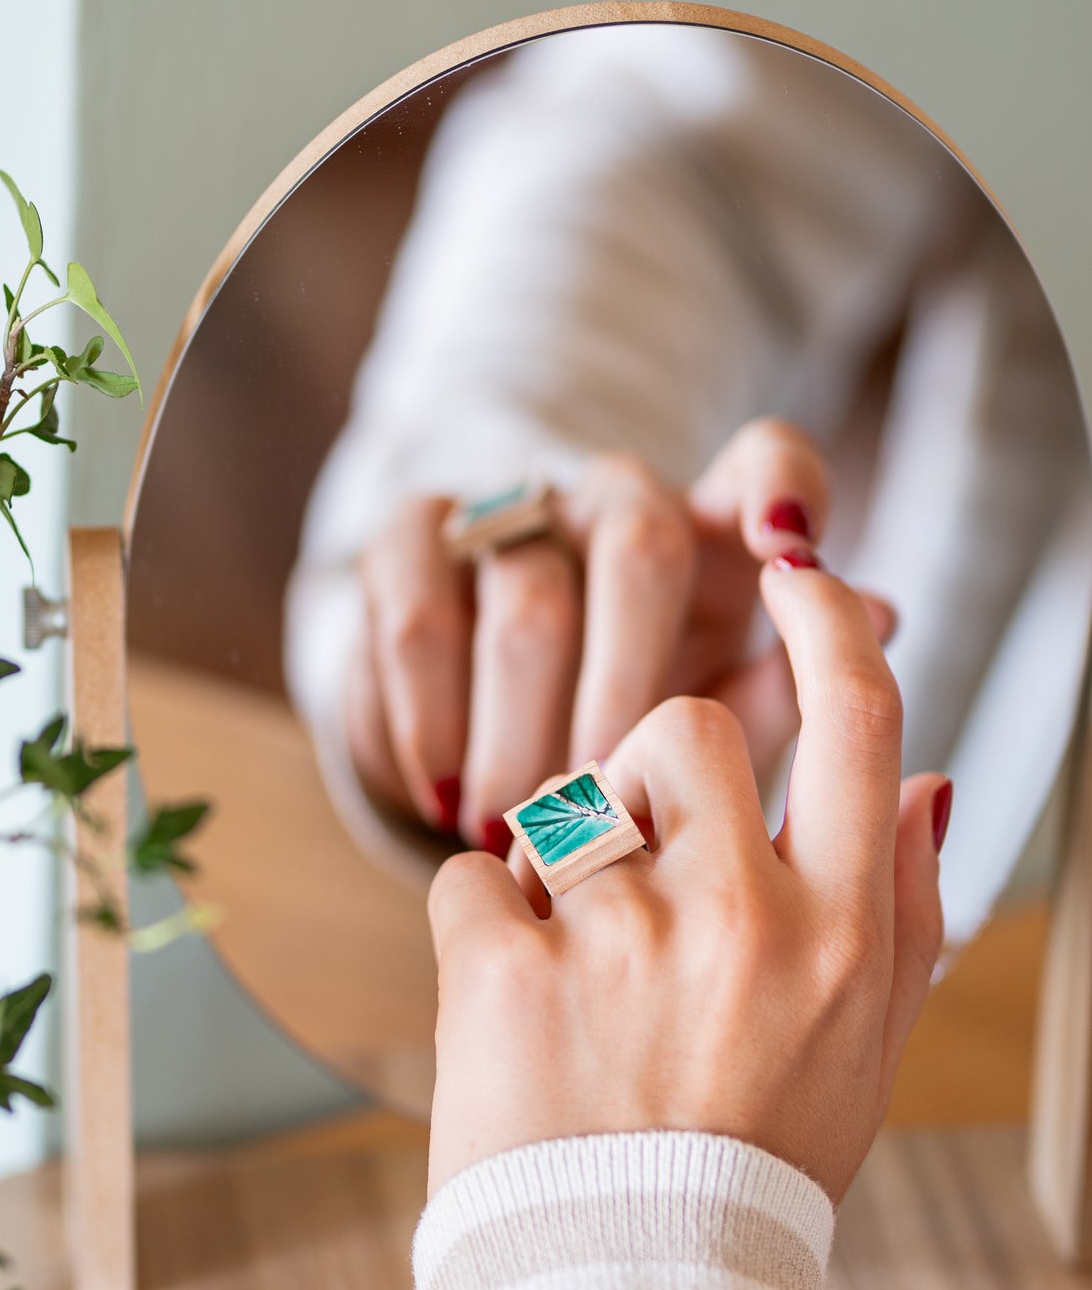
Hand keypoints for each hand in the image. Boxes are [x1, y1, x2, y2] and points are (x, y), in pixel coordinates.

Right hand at [345, 419, 894, 854]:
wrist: (473, 736)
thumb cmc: (621, 746)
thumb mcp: (705, 731)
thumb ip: (784, 690)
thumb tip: (881, 614)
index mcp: (713, 534)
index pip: (766, 460)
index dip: (781, 487)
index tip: (788, 550)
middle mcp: (615, 500)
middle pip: (640, 545)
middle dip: (626, 684)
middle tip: (599, 793)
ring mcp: (513, 514)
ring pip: (524, 597)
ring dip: (517, 731)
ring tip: (509, 830)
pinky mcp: (409, 542)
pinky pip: (416, 622)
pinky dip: (428, 723)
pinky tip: (438, 795)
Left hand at [426, 560, 948, 1202]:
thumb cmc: (752, 1171)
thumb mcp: (867, 1053)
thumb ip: (907, 912)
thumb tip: (927, 781)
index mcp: (841, 930)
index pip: (856, 717)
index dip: (822, 621)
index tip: (791, 572)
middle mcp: (742, 916)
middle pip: (682, 729)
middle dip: (648, 777)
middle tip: (636, 869)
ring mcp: (620, 940)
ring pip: (564, 804)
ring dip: (559, 867)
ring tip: (576, 971)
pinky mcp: (506, 974)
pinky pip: (469, 877)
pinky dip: (479, 927)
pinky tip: (511, 1005)